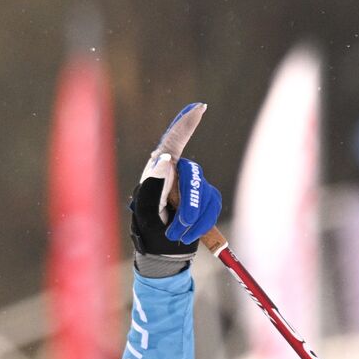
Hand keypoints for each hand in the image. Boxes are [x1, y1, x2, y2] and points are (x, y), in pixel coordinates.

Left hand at [130, 103, 221, 275]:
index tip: (200, 106)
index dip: (186, 123)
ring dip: (193, 219)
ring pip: (206, 193)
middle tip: (176, 229)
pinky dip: (202, 224)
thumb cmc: (147, 228)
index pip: (173, 141)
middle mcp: (177, 173)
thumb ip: (153, 184)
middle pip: (193, 175)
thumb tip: (164, 159)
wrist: (161, 252)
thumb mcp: (145, 209)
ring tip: (177, 235)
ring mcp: (193, 185)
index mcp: (158, 170)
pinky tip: (189, 235)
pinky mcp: (206, 198)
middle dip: (188, 205)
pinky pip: (213, 206)